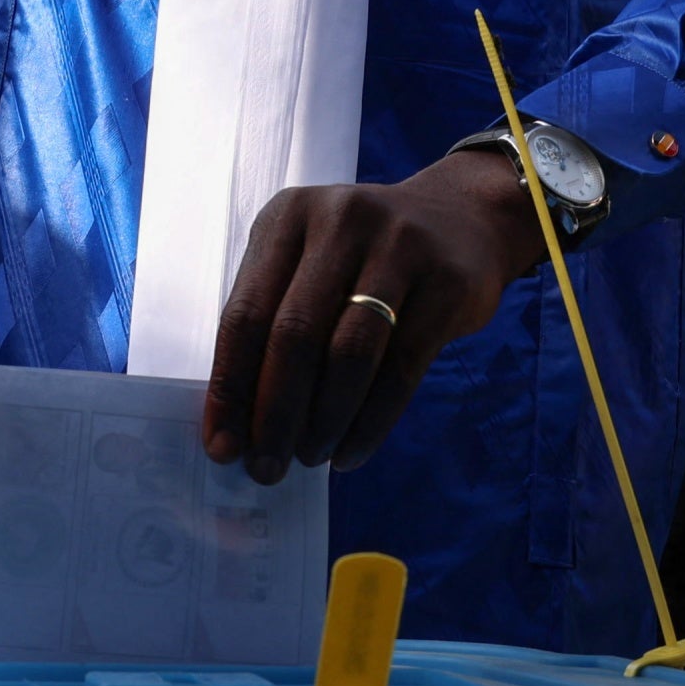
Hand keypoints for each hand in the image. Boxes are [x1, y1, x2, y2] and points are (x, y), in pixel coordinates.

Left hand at [208, 150, 546, 483]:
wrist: (462, 219)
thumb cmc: (363, 258)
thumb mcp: (309, 262)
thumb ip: (273, 322)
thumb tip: (238, 422)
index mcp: (288, 218)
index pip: (245, 313)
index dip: (230, 386)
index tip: (221, 445)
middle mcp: (340, 223)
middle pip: (295, 335)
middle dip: (274, 413)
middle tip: (266, 467)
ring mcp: (399, 247)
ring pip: (350, 354)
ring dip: (323, 421)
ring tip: (310, 457)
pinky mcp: (446, 283)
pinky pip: (402, 368)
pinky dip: (371, 422)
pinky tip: (351, 451)